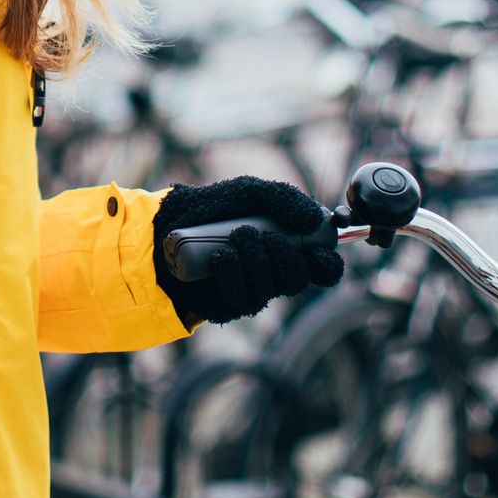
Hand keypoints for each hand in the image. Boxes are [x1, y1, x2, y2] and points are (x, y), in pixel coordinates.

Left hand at [153, 175, 344, 325]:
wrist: (169, 223)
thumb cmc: (215, 206)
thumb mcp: (250, 192)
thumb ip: (284, 198)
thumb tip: (314, 218)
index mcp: (289, 247)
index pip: (323, 267)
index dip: (327, 263)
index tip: (318, 250)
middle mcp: (274, 273)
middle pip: (299, 279)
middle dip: (284, 256)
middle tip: (262, 234)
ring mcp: (252, 290)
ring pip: (271, 289)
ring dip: (255, 260)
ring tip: (236, 236)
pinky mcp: (228, 305)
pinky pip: (242, 298)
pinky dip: (233, 273)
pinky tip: (220, 257)